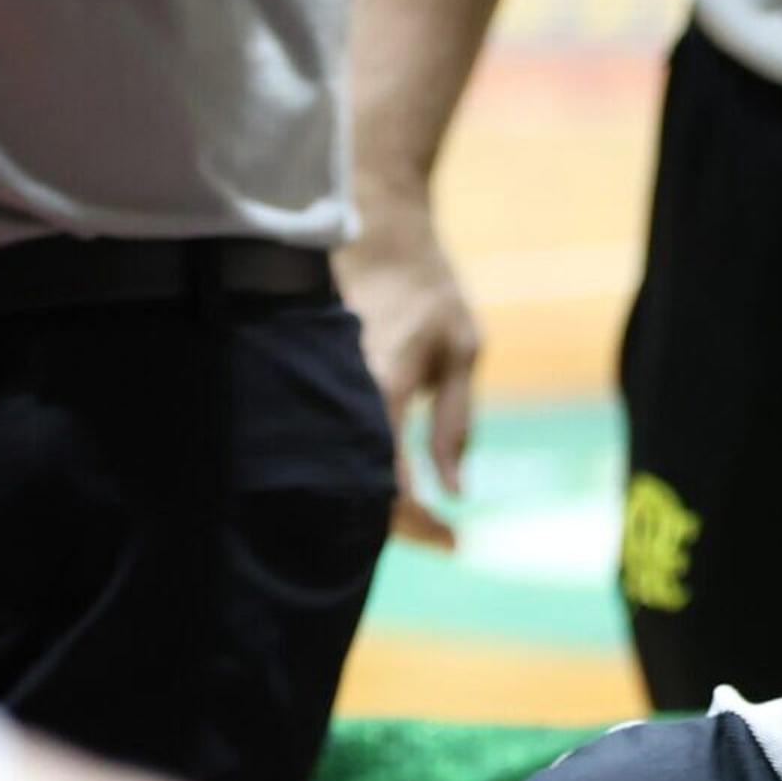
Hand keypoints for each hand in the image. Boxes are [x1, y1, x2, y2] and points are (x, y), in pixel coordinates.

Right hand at [336, 182, 479, 550]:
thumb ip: (456, 423)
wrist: (378, 238)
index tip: (455, 542)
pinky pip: (336, 447)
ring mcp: (324, 391)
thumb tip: (455, 491)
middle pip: (359, 488)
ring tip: (426, 522)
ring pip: (344, 473)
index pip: (393, 480)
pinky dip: (364, 477)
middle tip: (446, 540)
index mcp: (382, 385)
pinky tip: (394, 489)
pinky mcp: (319, 389)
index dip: (421, 521)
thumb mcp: (462, 353)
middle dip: (402, 527)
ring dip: (381, 507)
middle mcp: (343, 393)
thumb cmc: (429, 292)